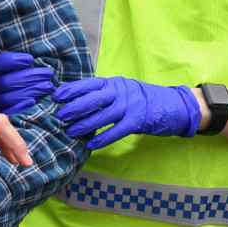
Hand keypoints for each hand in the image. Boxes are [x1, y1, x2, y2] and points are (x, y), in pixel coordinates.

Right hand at [0, 51, 54, 114]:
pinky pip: (7, 113)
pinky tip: (33, 101)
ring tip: (47, 86)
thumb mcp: (16, 69)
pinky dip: (20, 107)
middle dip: (29, 77)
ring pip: (5, 99)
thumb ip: (22, 64)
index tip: (31, 60)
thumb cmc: (18, 80)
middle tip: (48, 74)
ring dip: (29, 92)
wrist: (6, 105)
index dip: (13, 61)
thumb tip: (33, 60)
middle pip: (4, 82)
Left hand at [55, 76, 200, 149]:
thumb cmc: (139, 98)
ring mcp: (130, 106)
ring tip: (70, 132)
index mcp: (114, 83)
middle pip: (93, 99)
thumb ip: (102, 93)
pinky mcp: (137, 121)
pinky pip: (116, 131)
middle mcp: (121, 92)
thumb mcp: (120, 89)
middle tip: (60, 116)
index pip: (89, 84)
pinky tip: (91, 143)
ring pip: (102, 116)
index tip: (56, 96)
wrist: (171, 103)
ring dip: (84, 125)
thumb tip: (75, 100)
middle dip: (74, 107)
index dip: (72, 90)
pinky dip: (102, 138)